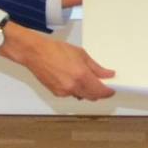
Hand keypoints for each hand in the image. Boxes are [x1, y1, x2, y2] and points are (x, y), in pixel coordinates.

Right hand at [0, 26, 115, 99]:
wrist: (36, 53)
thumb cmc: (56, 50)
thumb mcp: (81, 54)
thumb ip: (96, 67)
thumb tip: (108, 74)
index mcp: (81, 76)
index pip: (100, 91)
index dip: (108, 92)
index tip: (112, 89)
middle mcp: (74, 87)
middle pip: (92, 97)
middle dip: (99, 93)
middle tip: (102, 85)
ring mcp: (64, 91)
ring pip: (82, 96)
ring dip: (87, 91)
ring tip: (85, 79)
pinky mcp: (57, 93)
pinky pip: (71, 94)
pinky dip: (75, 90)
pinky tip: (72, 79)